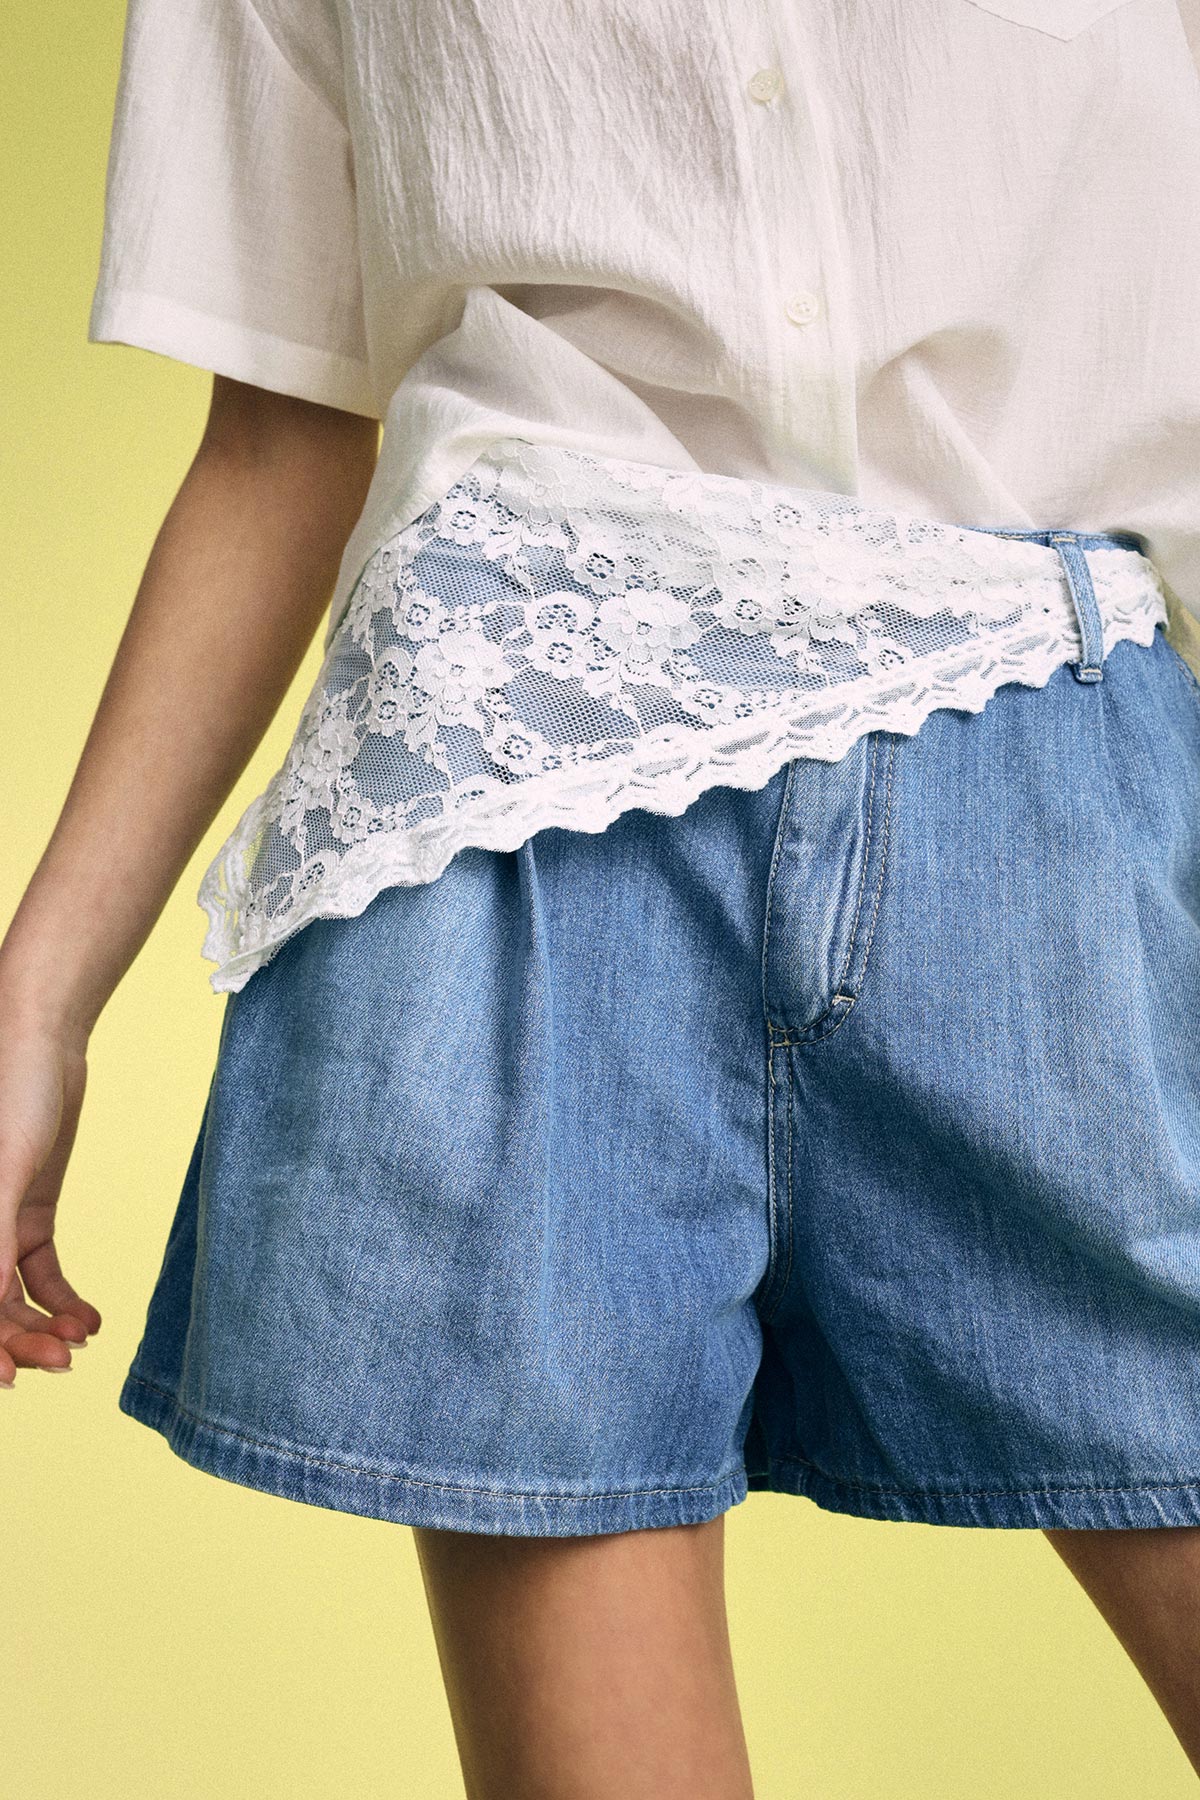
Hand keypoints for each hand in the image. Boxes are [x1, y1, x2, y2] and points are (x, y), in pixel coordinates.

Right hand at [0, 1007, 102, 1383]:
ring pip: (10, 1297)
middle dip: (18, 1341)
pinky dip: (61, 1299)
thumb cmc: (9, 1092)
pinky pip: (38, 1271)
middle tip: (63, 1361)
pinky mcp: (25, 1209)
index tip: (11, 1380)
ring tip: (81, 1340)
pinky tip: (90, 1319)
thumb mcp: (3, 1175)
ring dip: (42, 1325)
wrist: (41, 1037)